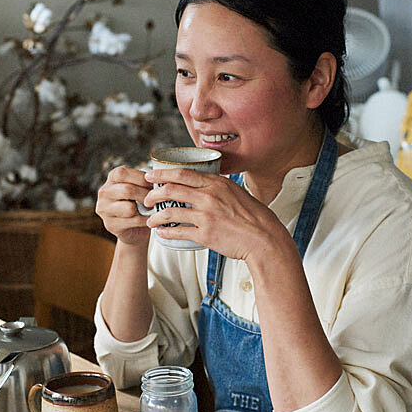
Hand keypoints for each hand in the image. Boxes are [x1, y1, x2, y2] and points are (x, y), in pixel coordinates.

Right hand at [95, 165, 152, 245]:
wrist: (135, 229)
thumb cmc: (141, 203)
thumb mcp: (141, 187)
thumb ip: (145, 181)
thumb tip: (160, 179)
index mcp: (112, 178)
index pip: (123, 173)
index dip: (141, 178)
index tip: (154, 185)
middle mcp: (104, 192)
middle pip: (127, 190)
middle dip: (146, 195)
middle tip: (157, 199)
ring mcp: (104, 209)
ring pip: (129, 208)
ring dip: (145, 209)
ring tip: (152, 209)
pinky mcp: (110, 225)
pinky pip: (133, 221)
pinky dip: (146, 220)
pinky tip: (150, 219)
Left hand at [143, 169, 293, 262]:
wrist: (264, 238)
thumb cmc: (254, 217)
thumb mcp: (237, 192)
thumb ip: (219, 188)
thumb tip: (206, 184)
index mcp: (216, 183)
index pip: (181, 173)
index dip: (161, 174)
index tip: (150, 176)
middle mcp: (208, 196)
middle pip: (170, 190)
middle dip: (153, 194)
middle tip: (147, 199)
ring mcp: (205, 215)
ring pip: (169, 212)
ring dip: (155, 216)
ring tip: (150, 220)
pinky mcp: (205, 234)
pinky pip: (178, 232)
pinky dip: (165, 232)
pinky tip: (161, 233)